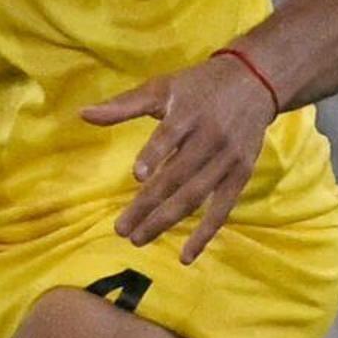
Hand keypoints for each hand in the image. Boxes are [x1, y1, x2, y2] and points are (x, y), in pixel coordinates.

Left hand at [84, 50, 278, 261]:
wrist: (255, 82)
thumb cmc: (198, 87)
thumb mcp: (161, 87)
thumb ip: (123, 105)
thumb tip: (83, 114)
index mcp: (187, 114)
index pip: (170, 136)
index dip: (155, 154)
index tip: (137, 175)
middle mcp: (210, 138)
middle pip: (177, 176)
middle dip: (148, 204)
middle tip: (121, 229)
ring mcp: (227, 159)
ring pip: (195, 196)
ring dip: (167, 220)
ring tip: (138, 239)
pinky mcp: (240, 174)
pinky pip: (222, 209)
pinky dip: (205, 233)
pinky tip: (186, 255)